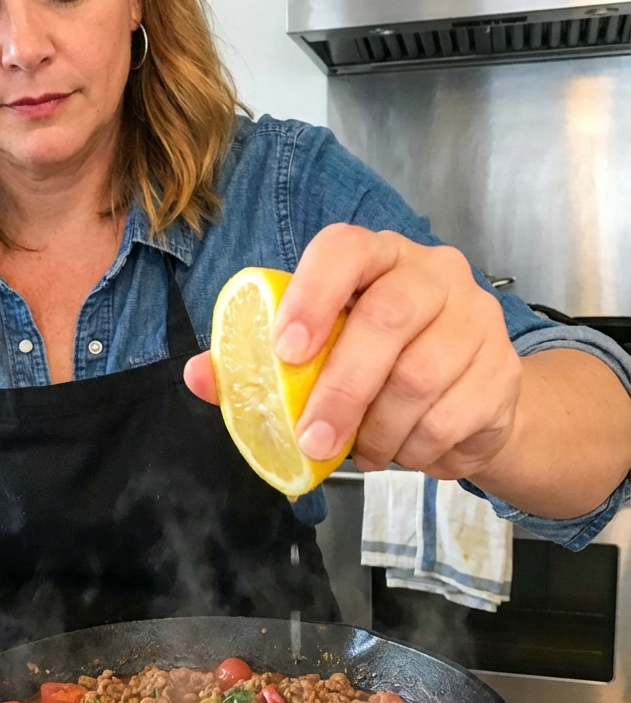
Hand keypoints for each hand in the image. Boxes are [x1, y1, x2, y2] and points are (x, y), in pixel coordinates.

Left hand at [184, 223, 522, 481]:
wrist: (473, 398)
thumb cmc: (380, 367)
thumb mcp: (320, 358)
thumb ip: (257, 364)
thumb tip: (200, 377)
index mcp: (378, 256)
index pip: (344, 250)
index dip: (312, 296)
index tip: (285, 352)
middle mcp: (434, 273)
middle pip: (388, 319)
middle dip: (342, 390)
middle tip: (313, 441)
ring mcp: (477, 318)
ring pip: (420, 378)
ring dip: (380, 432)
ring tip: (363, 452)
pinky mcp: (503, 369)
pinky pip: (453, 419)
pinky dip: (419, 450)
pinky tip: (407, 451)